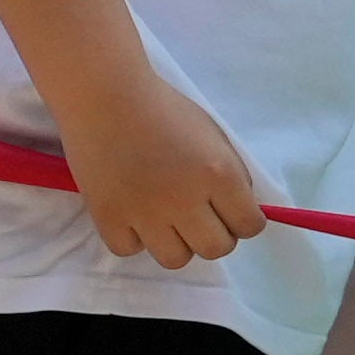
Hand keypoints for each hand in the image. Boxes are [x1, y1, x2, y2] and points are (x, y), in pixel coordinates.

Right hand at [58, 64, 270, 267]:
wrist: (105, 94)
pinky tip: (132, 215)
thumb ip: (228, 175)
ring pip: (176, 259)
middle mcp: (186, 200)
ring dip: (176, 242)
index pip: (250, 226)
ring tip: (164, 220)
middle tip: (198, 216)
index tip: (229, 210)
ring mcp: (145, 213)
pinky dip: (133, 237)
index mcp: (220, 174)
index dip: (243, 220)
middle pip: (216, 249)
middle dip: (214, 235)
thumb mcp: (212, 136)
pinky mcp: (108, 217)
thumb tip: (236, 209)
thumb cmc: (163, 108)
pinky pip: (129, 249)